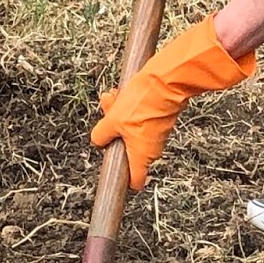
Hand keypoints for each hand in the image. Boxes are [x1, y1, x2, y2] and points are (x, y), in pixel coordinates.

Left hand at [90, 15, 255, 188]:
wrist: (165, 81)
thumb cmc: (143, 105)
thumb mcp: (112, 122)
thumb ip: (101, 135)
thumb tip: (98, 140)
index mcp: (142, 156)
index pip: (136, 181)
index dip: (124, 180)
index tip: (115, 174)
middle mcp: (152, 148)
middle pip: (127, 148)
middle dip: (114, 133)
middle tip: (107, 118)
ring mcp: (156, 132)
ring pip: (131, 129)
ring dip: (119, 116)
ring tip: (113, 98)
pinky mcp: (158, 117)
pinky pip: (138, 117)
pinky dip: (130, 107)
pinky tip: (123, 93)